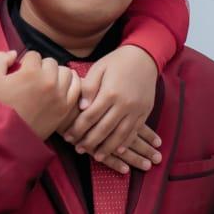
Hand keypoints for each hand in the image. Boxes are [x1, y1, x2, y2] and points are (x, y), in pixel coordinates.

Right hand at [0, 50, 80, 140]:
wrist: (7, 135)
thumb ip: (0, 58)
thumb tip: (14, 53)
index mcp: (31, 72)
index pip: (34, 55)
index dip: (26, 63)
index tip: (21, 73)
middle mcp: (48, 81)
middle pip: (50, 62)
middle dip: (41, 67)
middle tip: (33, 79)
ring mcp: (59, 95)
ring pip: (65, 72)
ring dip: (57, 74)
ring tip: (48, 82)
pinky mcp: (65, 107)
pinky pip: (77, 87)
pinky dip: (71, 84)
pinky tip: (61, 88)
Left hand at [62, 46, 159, 163]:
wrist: (144, 57)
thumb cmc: (116, 62)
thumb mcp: (98, 69)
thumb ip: (88, 88)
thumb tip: (82, 108)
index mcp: (110, 92)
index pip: (90, 116)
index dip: (78, 129)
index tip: (68, 137)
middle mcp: (124, 104)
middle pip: (104, 129)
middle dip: (90, 142)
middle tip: (78, 149)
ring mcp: (136, 110)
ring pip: (120, 135)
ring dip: (107, 148)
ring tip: (96, 156)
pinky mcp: (145, 112)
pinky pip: (134, 132)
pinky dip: (125, 143)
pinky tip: (117, 150)